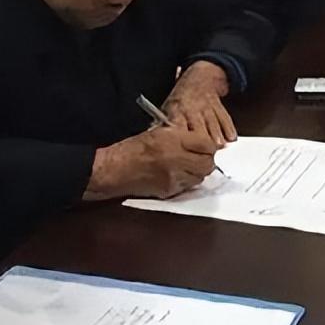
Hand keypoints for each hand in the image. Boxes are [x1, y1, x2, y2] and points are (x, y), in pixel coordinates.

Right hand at [85, 124, 219, 199]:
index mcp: (173, 140)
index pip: (206, 144)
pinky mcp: (170, 191)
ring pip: (200, 177)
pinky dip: (187, 181)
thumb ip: (182, 136)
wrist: (115, 170)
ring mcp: (174, 178)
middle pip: (208, 164)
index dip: (209, 146)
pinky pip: (188, 186)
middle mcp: (176, 159)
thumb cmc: (134, 148)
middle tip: (201, 157)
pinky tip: (177, 174)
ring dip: (198, 171)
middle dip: (207, 160)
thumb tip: (202, 143)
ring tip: (188, 165)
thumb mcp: (159, 132)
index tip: (206, 146)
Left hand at [162, 61, 236, 145]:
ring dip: (217, 137)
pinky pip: (225, 119)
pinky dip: (229, 129)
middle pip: (200, 128)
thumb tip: (155, 139)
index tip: (186, 152)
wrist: (200, 78)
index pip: (180, 128)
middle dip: (204, 143)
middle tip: (206, 156)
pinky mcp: (219, 107)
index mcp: (178, 110)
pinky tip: (230, 139)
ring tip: (219, 147)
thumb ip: (162, 124)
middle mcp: (193, 108)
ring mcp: (207, 107)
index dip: (184, 141)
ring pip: (214, 125)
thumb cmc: (180, 99)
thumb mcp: (167, 108)